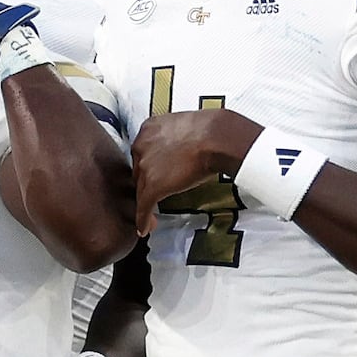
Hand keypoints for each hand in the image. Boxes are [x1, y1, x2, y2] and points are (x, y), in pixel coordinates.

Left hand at [129, 104, 258, 220]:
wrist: (217, 138)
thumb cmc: (212, 131)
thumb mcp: (185, 127)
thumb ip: (176, 138)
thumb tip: (184, 148)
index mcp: (149, 129)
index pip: (143, 152)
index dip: (150, 167)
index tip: (156, 174)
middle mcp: (141, 146)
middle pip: (139, 170)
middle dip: (146, 183)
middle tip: (155, 193)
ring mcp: (146, 167)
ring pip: (140, 190)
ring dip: (144, 204)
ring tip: (149, 217)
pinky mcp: (153, 185)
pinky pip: (144, 206)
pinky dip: (143, 219)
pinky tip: (144, 229)